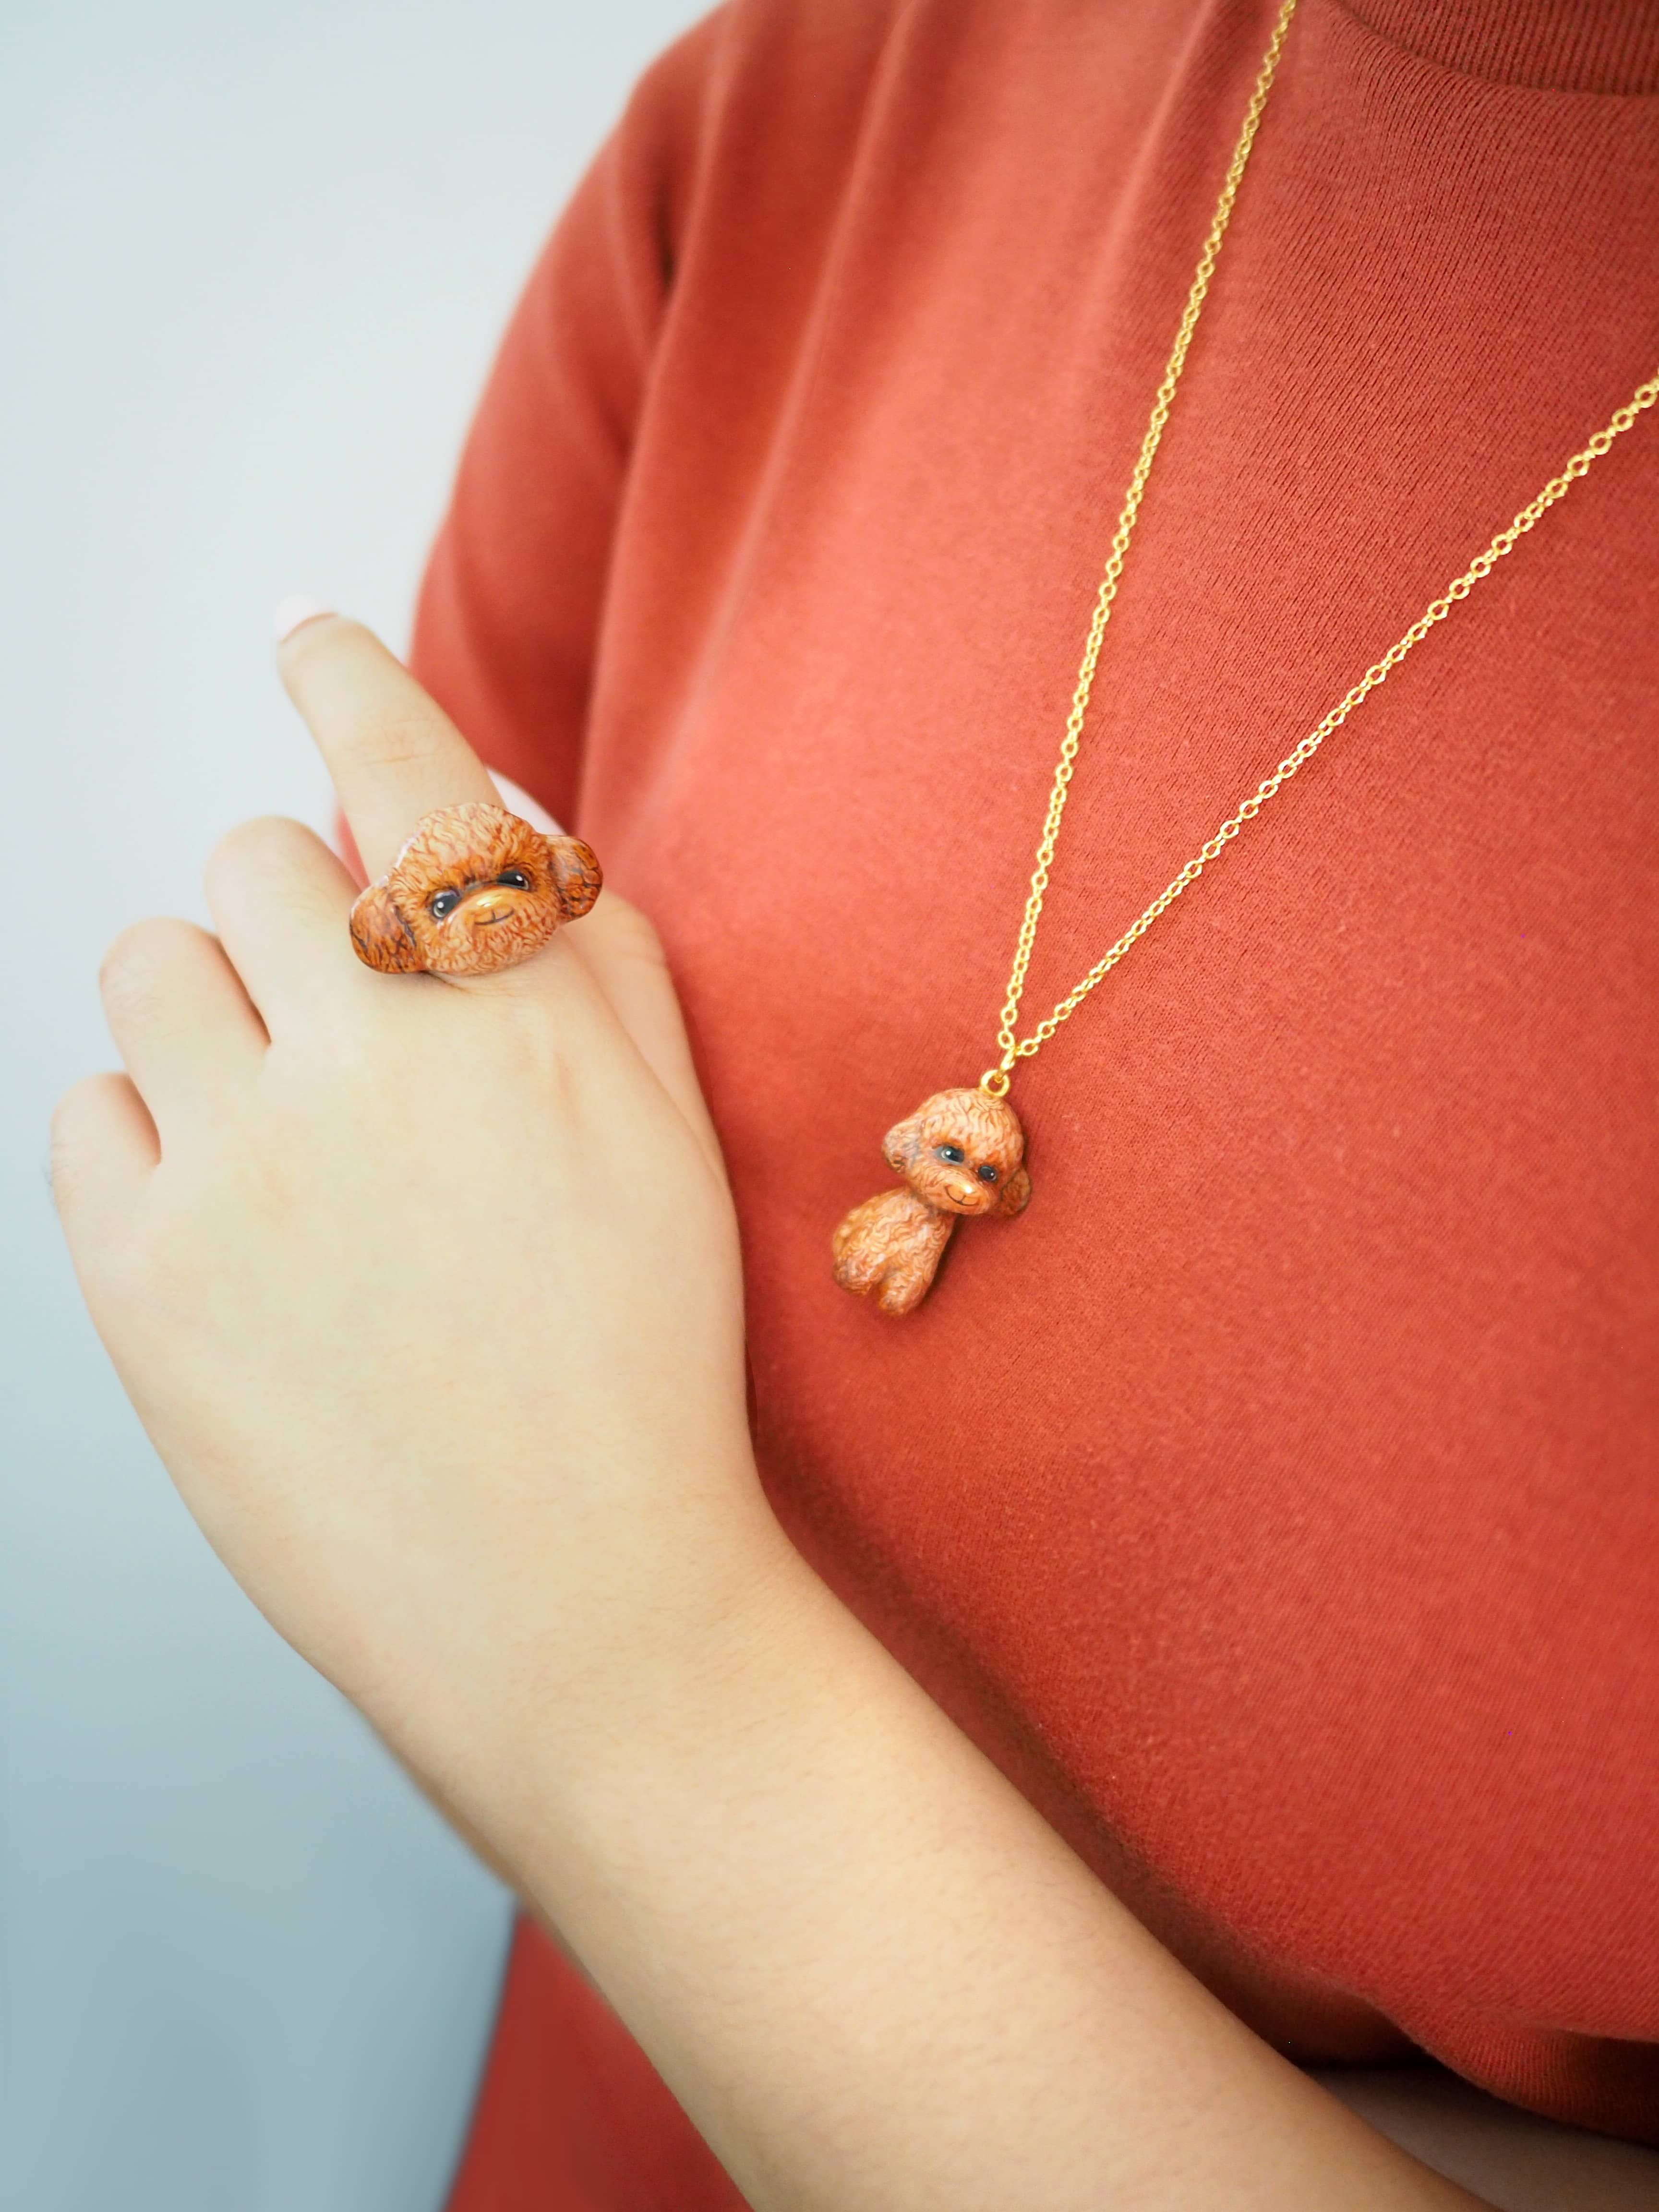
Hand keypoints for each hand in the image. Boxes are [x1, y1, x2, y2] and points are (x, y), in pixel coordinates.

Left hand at [51, 616, 789, 1806]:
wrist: (574, 1608)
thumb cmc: (642, 1368)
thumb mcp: (672, 1143)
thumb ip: (590, 958)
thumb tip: (490, 827)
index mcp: (520, 1022)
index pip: (403, 775)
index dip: (344, 675)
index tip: (304, 635)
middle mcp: (372, 1065)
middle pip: (249, 860)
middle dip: (295, 914)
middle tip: (351, 1027)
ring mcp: (241, 1172)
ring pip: (150, 968)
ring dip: (214, 1011)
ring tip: (288, 1127)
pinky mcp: (141, 1282)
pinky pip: (91, 1112)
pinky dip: (156, 1134)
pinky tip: (240, 1224)